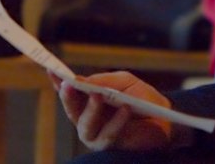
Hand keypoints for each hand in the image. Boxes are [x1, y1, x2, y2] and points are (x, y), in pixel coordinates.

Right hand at [51, 71, 173, 151]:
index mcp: (88, 99)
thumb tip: (79, 80)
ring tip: (98, 96)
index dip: (57, 81)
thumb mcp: (124, 82)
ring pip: (85, 124)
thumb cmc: (141, 97)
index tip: (50, 69)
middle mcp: (87, 117)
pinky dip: (115, 122)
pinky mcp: (109, 146)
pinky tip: (125, 110)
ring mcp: (96, 133)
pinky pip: (107, 135)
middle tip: (69, 85)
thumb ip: (103, 81)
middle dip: (68, 96)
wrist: (164, 118)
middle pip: (71, 108)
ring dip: (91, 109)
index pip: (69, 90)